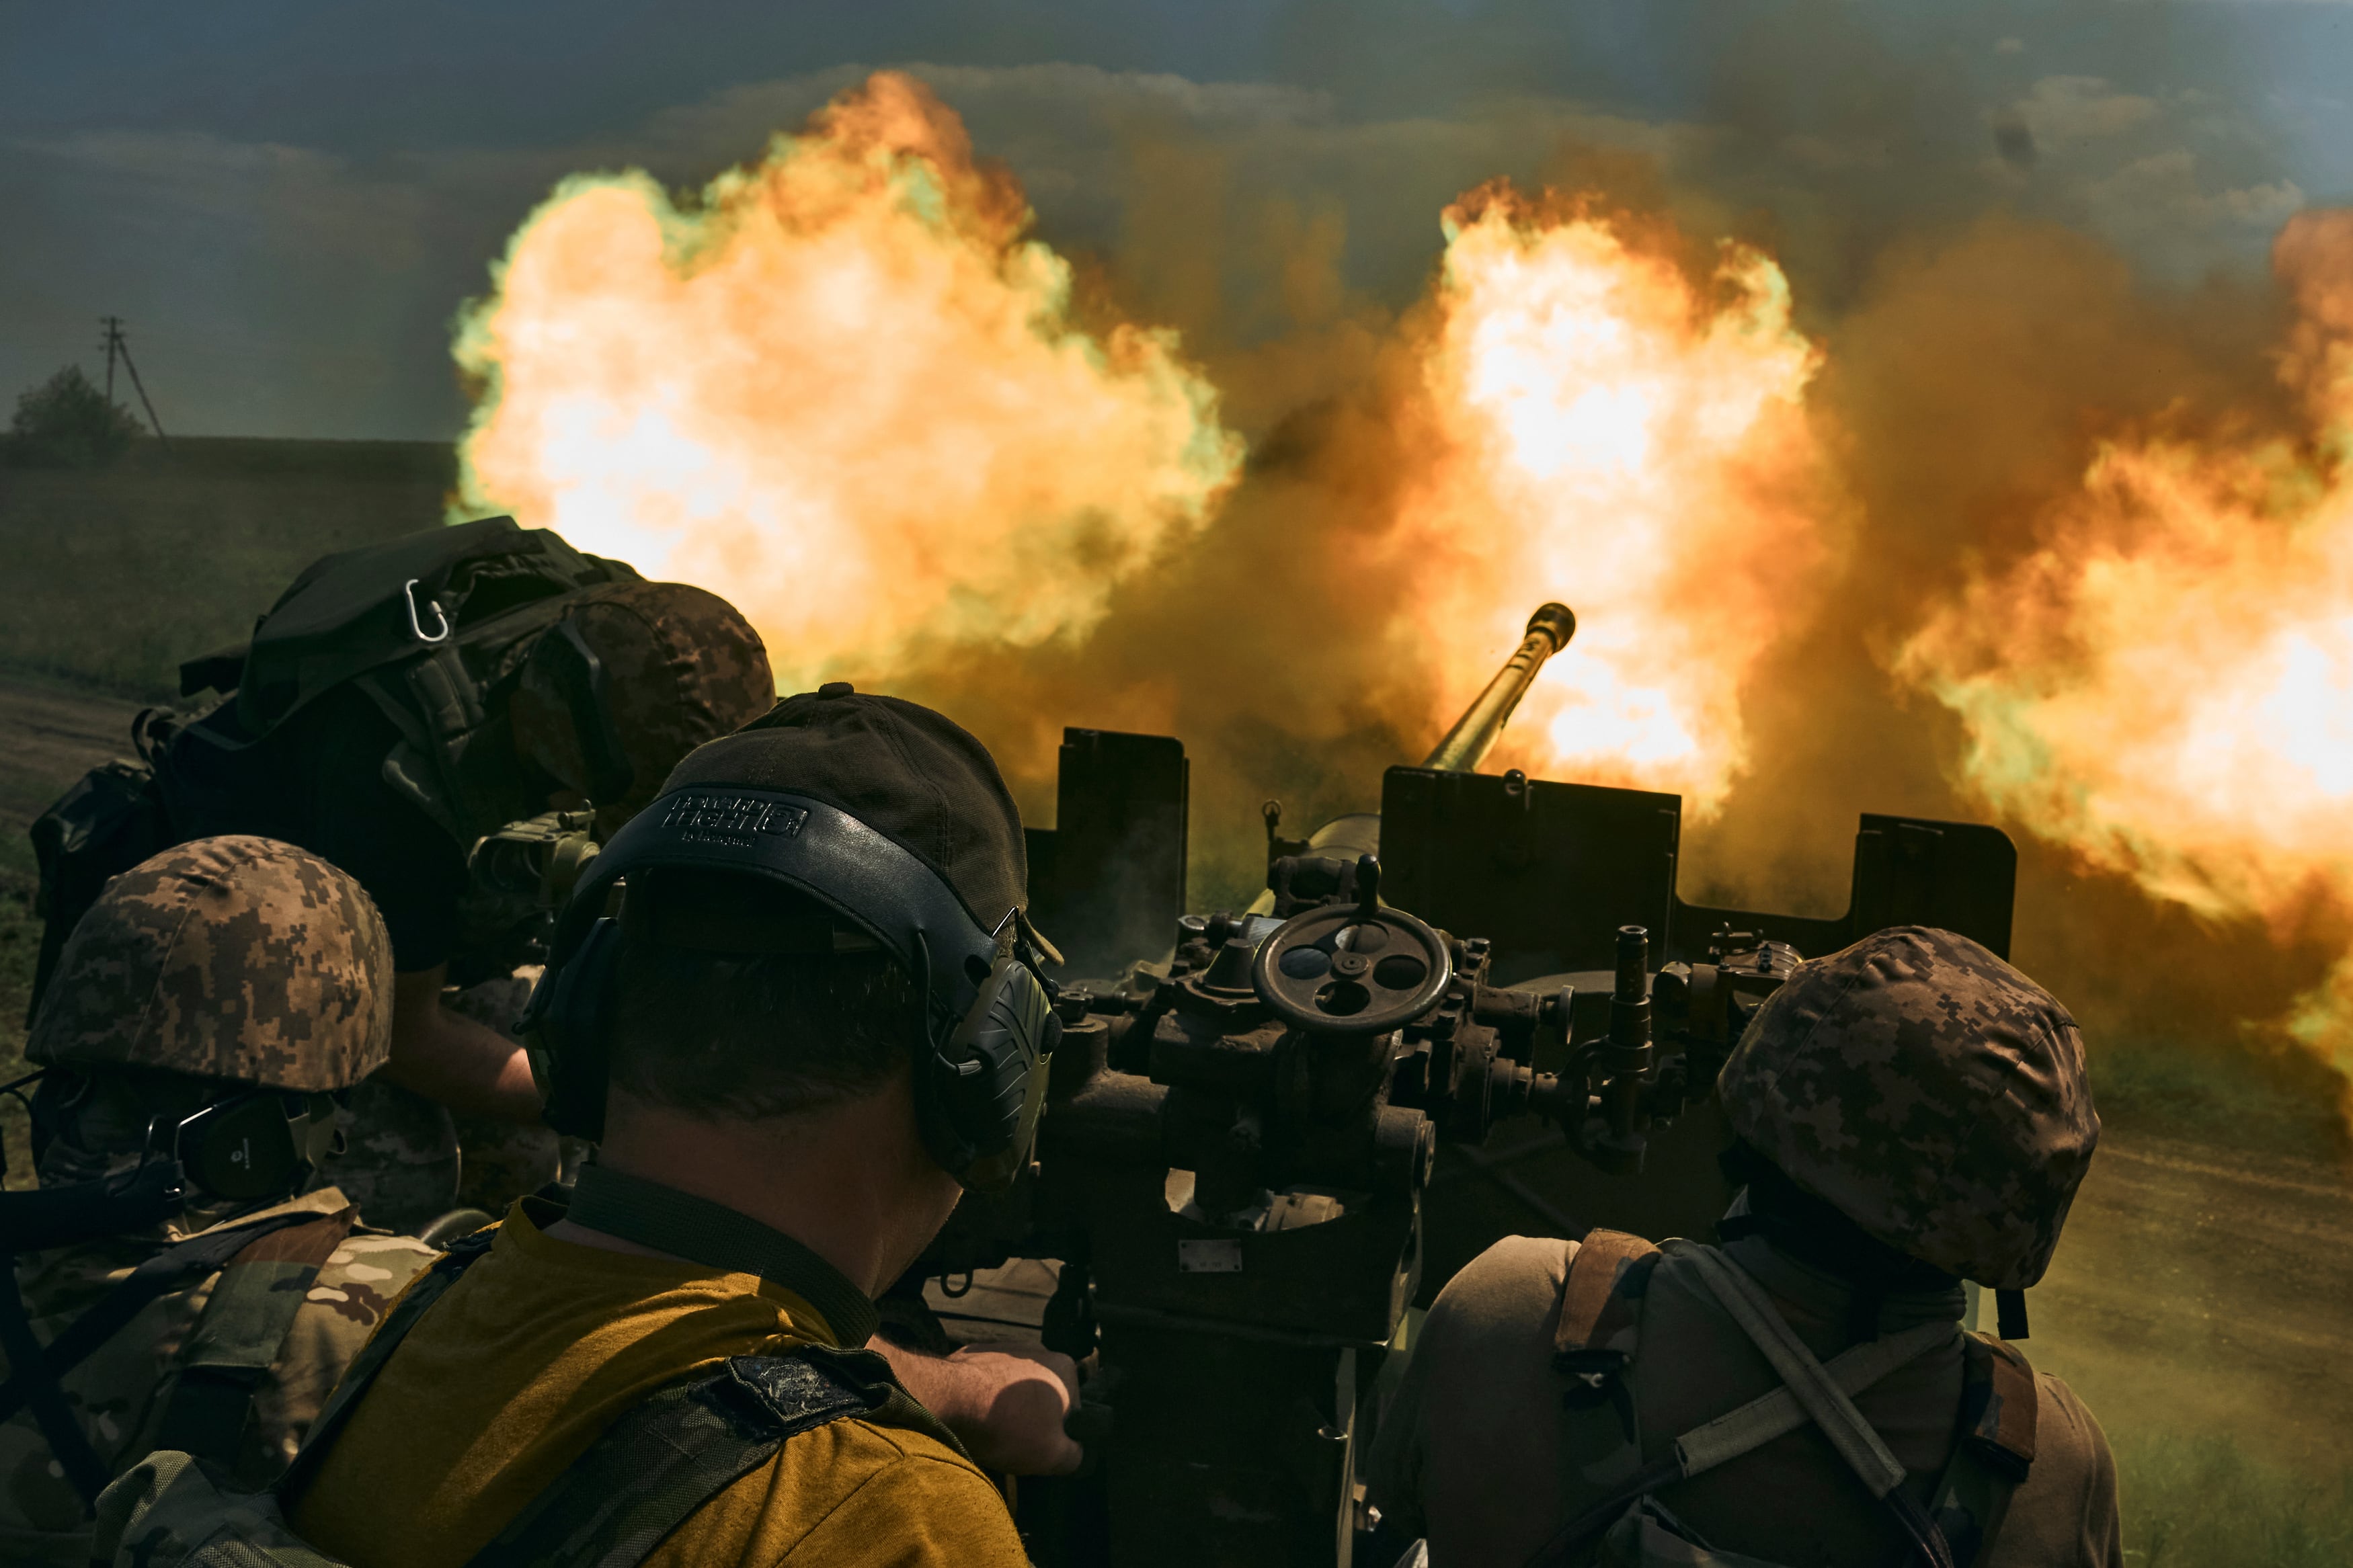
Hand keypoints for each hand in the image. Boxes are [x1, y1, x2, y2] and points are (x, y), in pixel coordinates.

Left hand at [870, 1337, 1083, 1476]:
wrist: (949, 1400)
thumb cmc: (1009, 1427)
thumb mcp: (1053, 1457)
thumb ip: (1076, 1456)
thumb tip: (1078, 1454)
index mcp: (1065, 1368)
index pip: (1073, 1409)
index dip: (1059, 1434)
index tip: (1040, 1448)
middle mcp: (1038, 1349)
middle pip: (1042, 1395)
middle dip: (1032, 1418)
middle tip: (1014, 1442)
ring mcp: (1004, 1346)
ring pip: (1013, 1387)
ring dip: (1007, 1407)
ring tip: (990, 1429)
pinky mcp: (974, 1351)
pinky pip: (986, 1381)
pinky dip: (983, 1396)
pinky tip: (973, 1414)